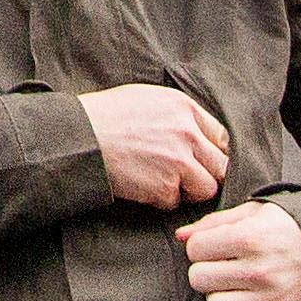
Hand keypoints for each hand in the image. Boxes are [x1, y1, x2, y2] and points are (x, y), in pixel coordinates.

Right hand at [77, 84, 229, 208]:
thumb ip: (178, 114)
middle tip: (187, 177)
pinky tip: (143, 186)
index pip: (221, 137)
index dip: (212, 151)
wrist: (79, 136)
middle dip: (206, 174)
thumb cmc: (106, 115)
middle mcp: (187, 133)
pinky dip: (161, 199)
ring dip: (188, 190)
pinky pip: (176, 202)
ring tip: (165, 182)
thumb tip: (198, 134)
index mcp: (184, 108)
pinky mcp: (165, 186)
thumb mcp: (147, 99)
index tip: (202, 159)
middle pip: (221, 165)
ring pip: (206, 188)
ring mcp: (179, 161)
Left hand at [178, 200, 300, 300]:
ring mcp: (273, 300)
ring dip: (219, 297)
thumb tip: (180, 237)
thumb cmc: (289, 228)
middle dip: (205, 271)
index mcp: (250, 239)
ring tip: (233, 286)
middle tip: (222, 266)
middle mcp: (260, 272)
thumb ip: (213, 223)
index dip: (201, 246)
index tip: (215, 245)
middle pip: (200, 280)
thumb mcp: (254, 213)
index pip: (195, 250)